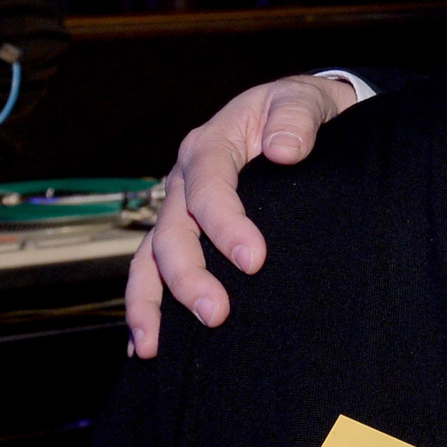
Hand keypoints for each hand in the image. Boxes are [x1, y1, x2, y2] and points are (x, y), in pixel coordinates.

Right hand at [124, 75, 356, 356]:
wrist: (297, 115)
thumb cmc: (300, 110)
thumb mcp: (302, 100)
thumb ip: (296, 119)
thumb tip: (285, 150)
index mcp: (211, 145)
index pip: (210, 189)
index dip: (227, 226)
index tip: (255, 260)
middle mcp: (184, 179)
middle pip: (173, 233)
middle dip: (189, 277)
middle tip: (218, 314)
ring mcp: (179, 208)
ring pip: (149, 258)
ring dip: (150, 303)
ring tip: (152, 347)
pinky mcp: (184, 231)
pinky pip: (153, 269)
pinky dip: (146, 305)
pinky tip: (144, 344)